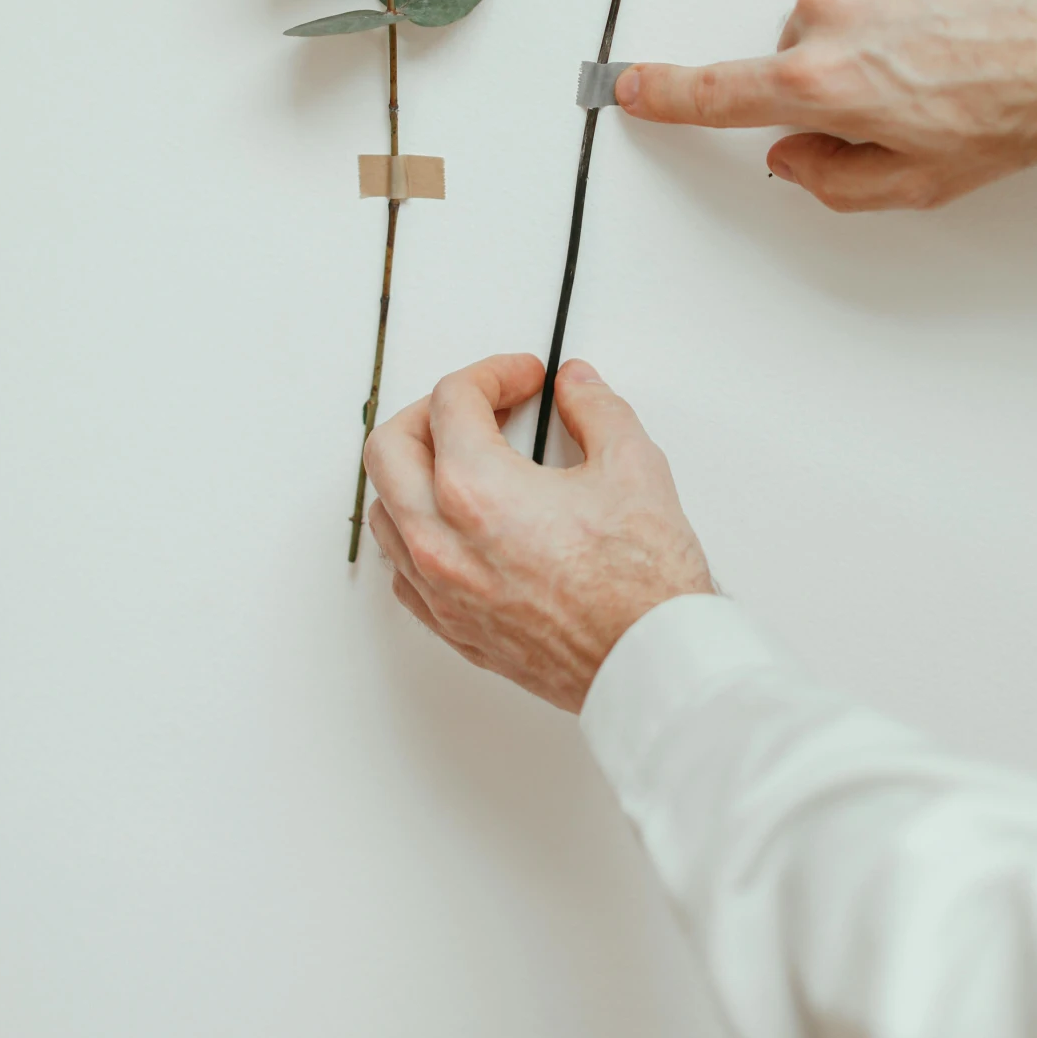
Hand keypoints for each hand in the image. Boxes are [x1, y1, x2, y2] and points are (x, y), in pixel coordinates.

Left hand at [364, 354, 713, 710]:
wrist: (651, 664)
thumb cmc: (642, 583)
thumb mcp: (632, 466)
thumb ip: (595, 409)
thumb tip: (576, 387)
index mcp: (476, 489)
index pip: (451, 400)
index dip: (493, 374)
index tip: (524, 379)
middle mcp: (441, 539)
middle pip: (390, 446)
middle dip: (432, 412)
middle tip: (481, 408)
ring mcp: (439, 589)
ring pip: (385, 509)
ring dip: (416, 472)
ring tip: (466, 461)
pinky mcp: (451, 627)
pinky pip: (402, 569)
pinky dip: (418, 532)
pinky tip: (460, 524)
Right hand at [615, 0, 1036, 211]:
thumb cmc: (1021, 111)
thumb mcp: (922, 182)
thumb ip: (834, 178)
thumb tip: (793, 153)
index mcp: (822, 81)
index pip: (719, 91)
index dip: (666, 91)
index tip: (627, 84)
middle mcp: (829, 8)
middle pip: (797, 40)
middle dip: (839, 64)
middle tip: (917, 83)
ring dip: (886, 11)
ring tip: (957, 35)